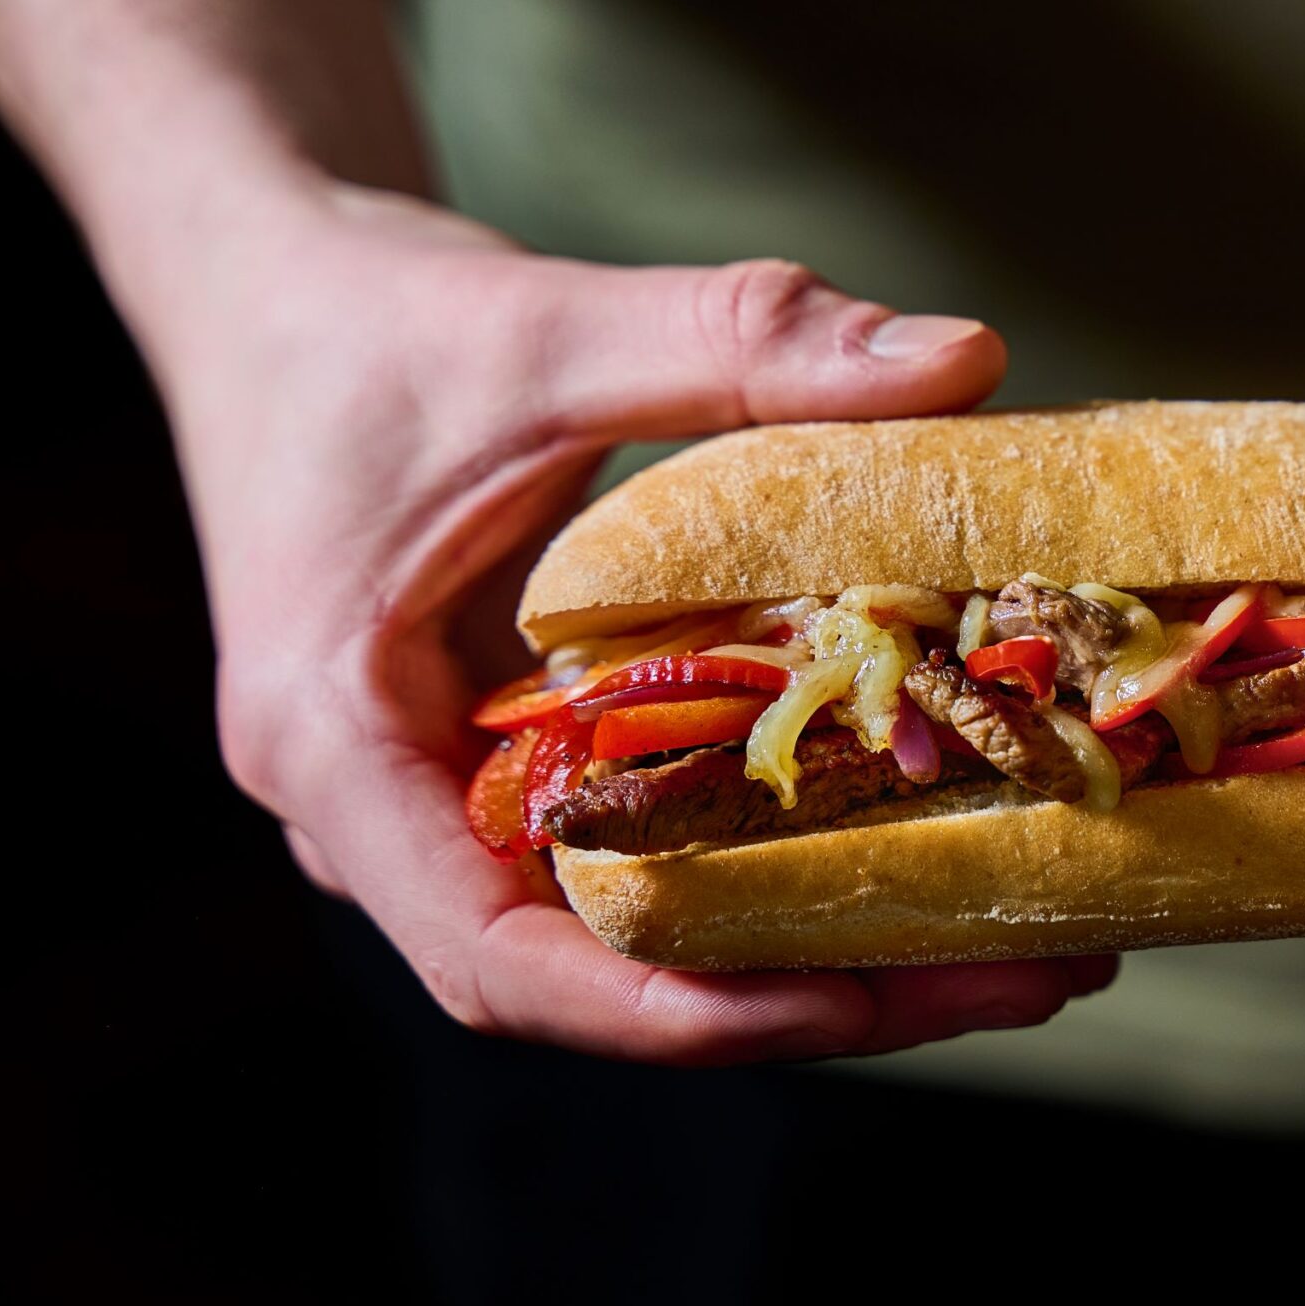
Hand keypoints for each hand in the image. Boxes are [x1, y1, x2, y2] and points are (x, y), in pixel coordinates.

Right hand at [160, 180, 1115, 1063]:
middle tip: (1029, 968)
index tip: (847, 1002)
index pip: (500, 962)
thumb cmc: (373, 321)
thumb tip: (964, 357)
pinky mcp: (516, 772)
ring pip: (640, 938)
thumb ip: (744, 339)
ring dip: (824, 949)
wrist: (275, 295)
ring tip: (1026, 935)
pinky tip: (933, 844)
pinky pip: (650, 857)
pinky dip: (783, 866)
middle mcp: (385, 818)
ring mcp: (449, 807)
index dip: (674, 1010)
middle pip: (604, 976)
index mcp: (336, 747)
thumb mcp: (552, 323)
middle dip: (817, 992)